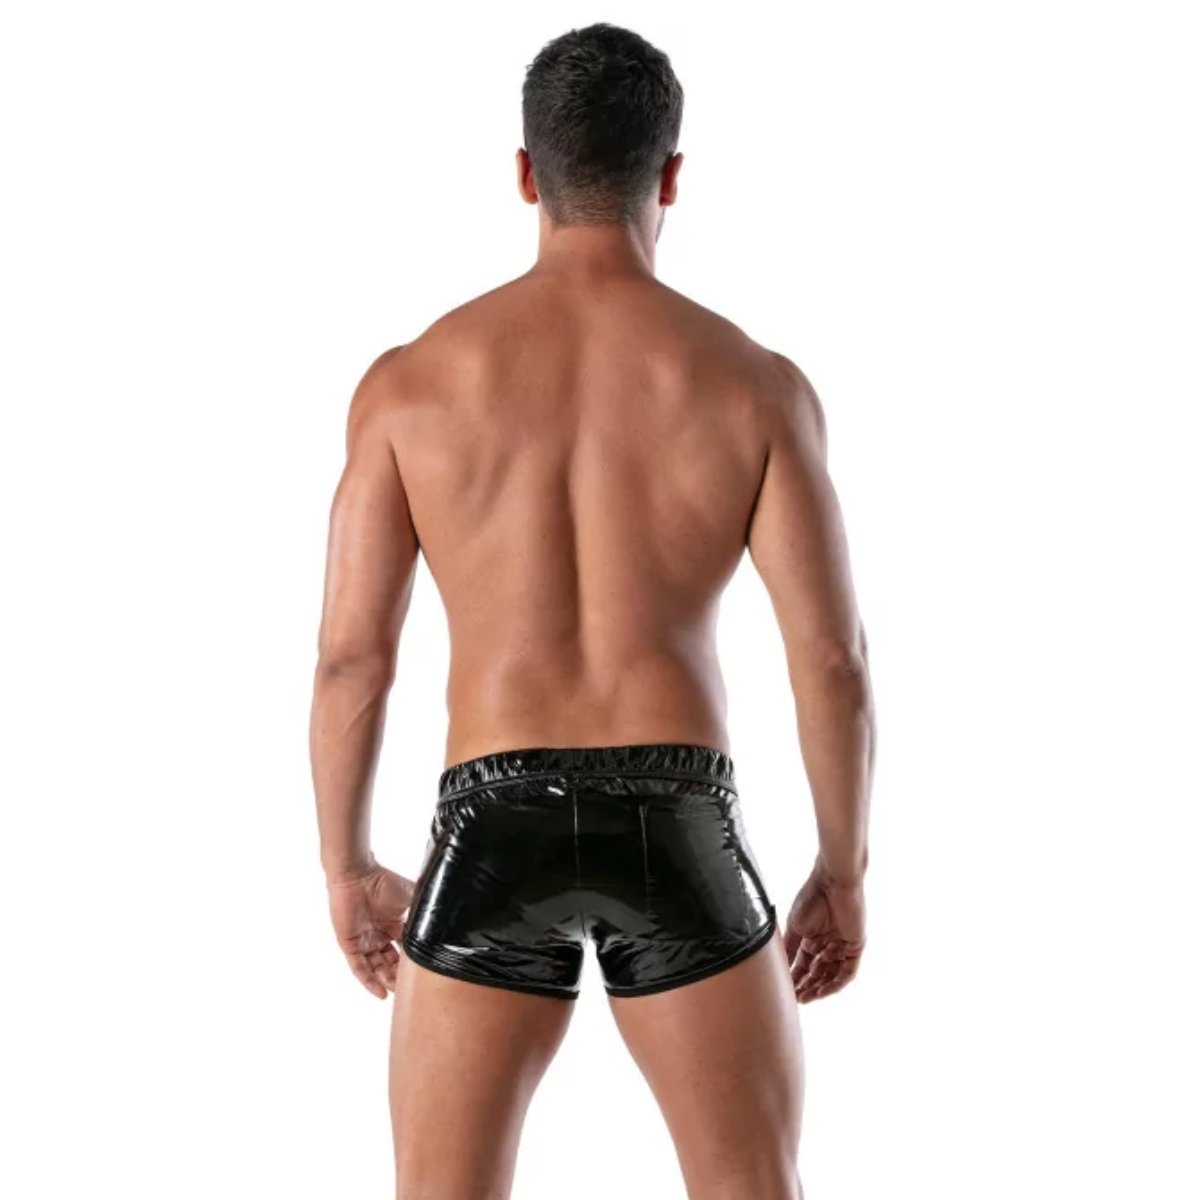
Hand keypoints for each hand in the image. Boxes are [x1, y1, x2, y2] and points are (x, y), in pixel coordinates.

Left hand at [326, 862, 414, 998]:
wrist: (358, 876)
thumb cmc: (384, 881)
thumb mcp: (411, 897)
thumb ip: (424, 909)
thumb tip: (447, 916)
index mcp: (394, 924)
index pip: (405, 949)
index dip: (413, 962)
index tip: (424, 974)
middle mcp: (379, 935)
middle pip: (391, 962)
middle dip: (399, 975)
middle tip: (411, 988)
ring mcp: (364, 941)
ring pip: (376, 968)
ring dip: (386, 980)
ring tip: (398, 992)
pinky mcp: (350, 945)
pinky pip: (359, 968)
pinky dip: (369, 981)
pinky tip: (380, 993)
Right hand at [783, 859, 865, 1003]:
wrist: (832, 882)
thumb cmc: (811, 898)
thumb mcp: (795, 927)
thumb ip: (790, 949)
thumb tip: (781, 969)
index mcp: (812, 937)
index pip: (804, 964)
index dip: (795, 978)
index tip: (785, 991)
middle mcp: (828, 944)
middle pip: (818, 972)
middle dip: (807, 986)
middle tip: (795, 999)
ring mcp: (843, 946)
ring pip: (832, 975)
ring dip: (819, 988)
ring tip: (806, 998)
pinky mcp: (856, 947)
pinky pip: (847, 972)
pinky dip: (835, 983)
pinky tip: (822, 992)